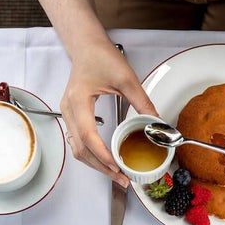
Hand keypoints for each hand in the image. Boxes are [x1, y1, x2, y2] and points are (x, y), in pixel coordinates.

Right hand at [61, 38, 158, 187]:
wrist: (86, 46)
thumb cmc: (100, 56)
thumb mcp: (126, 78)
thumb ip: (142, 102)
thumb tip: (157, 123)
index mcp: (79, 101)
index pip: (88, 136)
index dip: (102, 155)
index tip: (117, 167)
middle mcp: (69, 110)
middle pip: (81, 149)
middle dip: (101, 168)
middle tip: (121, 179)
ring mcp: (67, 114)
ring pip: (77, 149)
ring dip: (95, 165)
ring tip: (115, 174)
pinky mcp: (72, 116)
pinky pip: (78, 142)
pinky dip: (91, 156)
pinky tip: (105, 161)